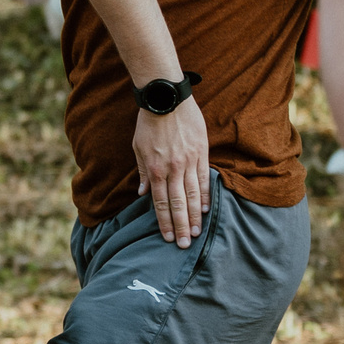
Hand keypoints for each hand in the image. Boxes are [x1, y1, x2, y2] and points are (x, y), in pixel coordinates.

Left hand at [134, 100, 210, 245]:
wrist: (165, 98)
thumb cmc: (148, 123)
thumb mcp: (138, 147)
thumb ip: (142, 172)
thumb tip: (142, 194)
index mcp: (154, 169)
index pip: (160, 202)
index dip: (164, 221)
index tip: (167, 237)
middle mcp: (172, 168)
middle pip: (177, 204)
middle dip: (180, 226)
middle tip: (184, 245)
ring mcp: (188, 161)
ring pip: (193, 195)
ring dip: (194, 216)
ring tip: (196, 233)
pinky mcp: (201, 152)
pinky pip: (204, 178)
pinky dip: (205, 195)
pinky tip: (206, 209)